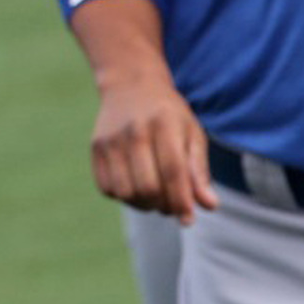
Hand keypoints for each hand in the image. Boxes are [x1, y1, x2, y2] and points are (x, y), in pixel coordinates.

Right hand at [89, 72, 215, 224]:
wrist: (130, 85)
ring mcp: (110, 140)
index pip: (173, 172)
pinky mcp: (95, 148)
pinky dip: (124, 197)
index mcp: (164, 124)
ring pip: (125, 192)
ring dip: (142, 205)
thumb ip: (199, 170)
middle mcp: (134, 131)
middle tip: (171, 204)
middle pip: (147, 187)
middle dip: (163, 205)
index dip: (181, 200)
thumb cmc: (169, 114)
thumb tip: (208, 206)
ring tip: (154, 198)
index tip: (188, 218)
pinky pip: (107, 188)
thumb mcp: (192, 134)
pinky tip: (135, 188)